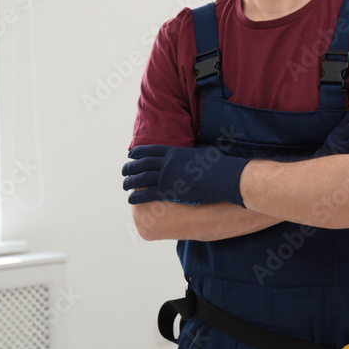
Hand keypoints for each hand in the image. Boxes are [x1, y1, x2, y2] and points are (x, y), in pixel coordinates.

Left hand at [122, 144, 250, 205]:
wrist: (225, 178)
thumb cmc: (219, 165)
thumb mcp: (205, 152)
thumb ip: (194, 151)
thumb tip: (196, 149)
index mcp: (175, 152)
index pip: (151, 150)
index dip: (139, 152)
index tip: (131, 155)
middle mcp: (167, 163)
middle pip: (142, 164)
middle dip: (130, 167)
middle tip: (124, 171)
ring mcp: (167, 177)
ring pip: (141, 179)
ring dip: (130, 182)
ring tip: (124, 185)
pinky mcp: (169, 192)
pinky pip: (147, 194)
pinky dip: (136, 197)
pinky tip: (131, 199)